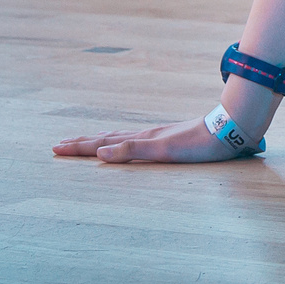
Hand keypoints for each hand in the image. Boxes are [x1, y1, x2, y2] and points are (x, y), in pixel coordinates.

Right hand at [53, 112, 250, 163]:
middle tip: (59, 145)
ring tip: (84, 142)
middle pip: (106, 139)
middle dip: (82, 143)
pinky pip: (133, 141)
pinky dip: (119, 143)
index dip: (79, 148)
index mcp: (141, 140)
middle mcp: (145, 136)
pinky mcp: (168, 139)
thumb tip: (100, 153)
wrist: (228, 130)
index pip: (102, 144)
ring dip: (98, 142)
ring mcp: (155, 136)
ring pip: (119, 139)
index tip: (56, 148)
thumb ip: (132, 151)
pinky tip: (124, 144)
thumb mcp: (163, 150)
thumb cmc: (198, 144)